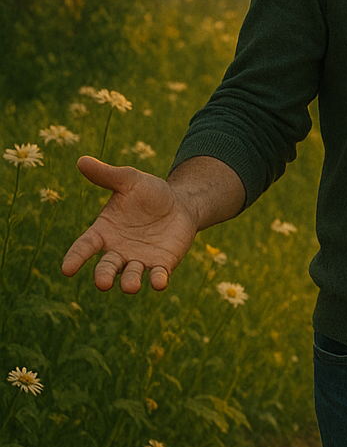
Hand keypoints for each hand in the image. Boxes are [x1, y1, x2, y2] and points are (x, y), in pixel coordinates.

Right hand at [62, 156, 199, 292]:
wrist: (180, 203)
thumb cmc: (149, 193)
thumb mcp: (130, 180)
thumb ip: (107, 175)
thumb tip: (82, 160)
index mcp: (103, 232)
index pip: (84, 247)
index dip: (75, 258)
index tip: (66, 269)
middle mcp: (117, 251)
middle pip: (106, 268)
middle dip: (104, 276)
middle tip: (103, 283)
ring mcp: (139, 260)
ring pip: (130, 276)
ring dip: (130, 282)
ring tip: (131, 286)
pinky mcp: (161, 264)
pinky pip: (157, 276)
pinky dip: (157, 280)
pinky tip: (159, 282)